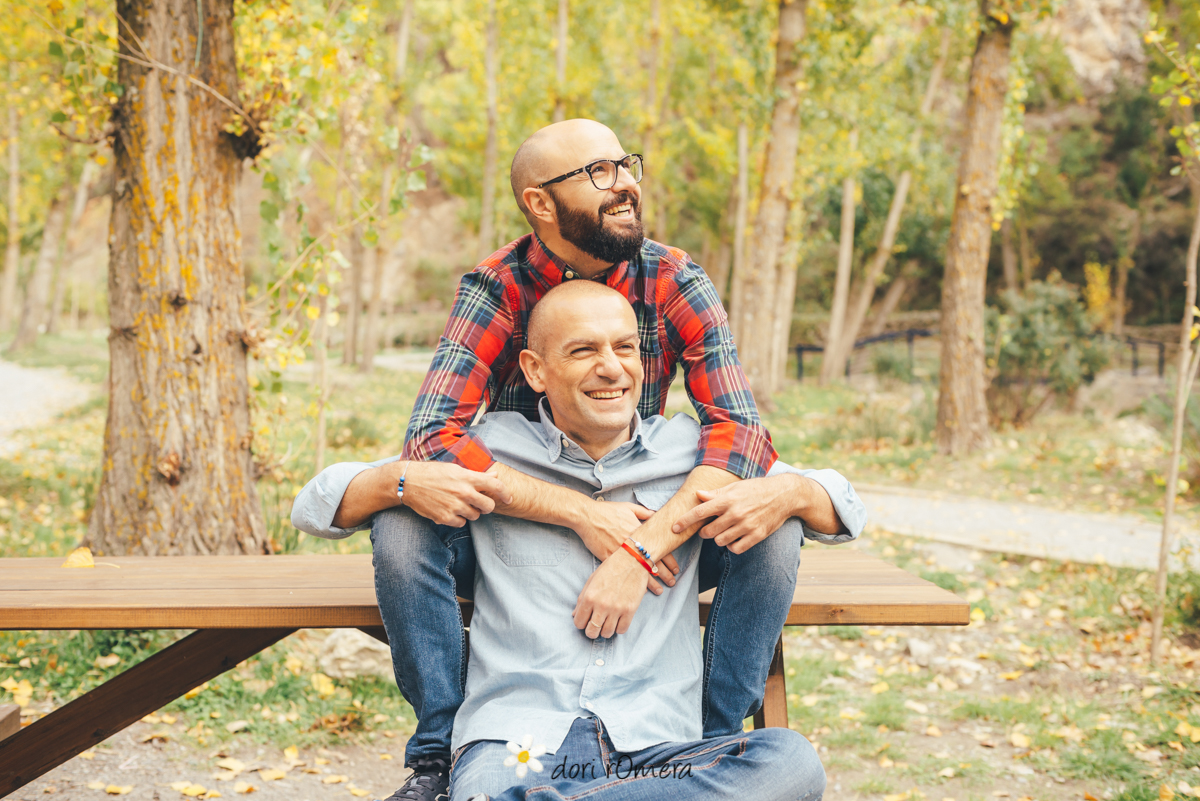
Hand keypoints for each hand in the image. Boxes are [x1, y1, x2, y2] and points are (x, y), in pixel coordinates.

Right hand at [402, 461, 511, 527]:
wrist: (409, 482)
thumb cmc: (433, 473)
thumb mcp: (456, 468)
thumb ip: (477, 475)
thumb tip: (495, 475)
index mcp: (467, 477)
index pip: (495, 485)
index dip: (505, 493)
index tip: (509, 498)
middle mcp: (463, 492)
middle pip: (488, 506)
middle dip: (486, 506)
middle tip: (479, 503)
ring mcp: (455, 506)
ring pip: (475, 516)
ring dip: (471, 512)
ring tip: (459, 504)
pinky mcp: (445, 517)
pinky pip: (461, 523)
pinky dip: (458, 519)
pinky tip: (450, 510)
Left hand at [573, 549, 649, 638]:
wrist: (632, 560)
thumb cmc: (610, 568)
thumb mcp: (591, 580)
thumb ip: (582, 599)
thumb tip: (574, 615)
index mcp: (589, 597)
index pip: (579, 622)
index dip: (581, 624)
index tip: (585, 621)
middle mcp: (601, 605)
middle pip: (592, 632)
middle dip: (591, 632)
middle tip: (595, 627)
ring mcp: (616, 609)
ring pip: (607, 633)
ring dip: (605, 631)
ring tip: (606, 624)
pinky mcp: (630, 610)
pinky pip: (622, 630)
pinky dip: (618, 629)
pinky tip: (617, 622)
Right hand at [574, 501, 677, 591]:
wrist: (588, 517)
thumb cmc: (608, 511)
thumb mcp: (629, 507)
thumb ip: (644, 513)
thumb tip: (655, 514)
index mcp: (640, 533)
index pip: (661, 549)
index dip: (671, 562)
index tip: (676, 569)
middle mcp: (633, 545)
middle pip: (654, 563)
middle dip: (665, 574)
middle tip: (672, 582)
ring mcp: (621, 553)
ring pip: (640, 572)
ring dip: (651, 583)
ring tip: (659, 591)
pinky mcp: (609, 558)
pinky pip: (623, 574)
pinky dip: (632, 583)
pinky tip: (638, 591)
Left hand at [670, 474, 801, 554]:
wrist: (783, 495)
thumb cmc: (756, 489)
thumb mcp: (735, 487)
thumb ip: (715, 494)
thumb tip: (697, 494)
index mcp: (727, 499)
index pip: (700, 512)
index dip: (685, 521)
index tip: (674, 528)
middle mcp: (735, 513)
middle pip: (708, 532)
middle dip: (704, 532)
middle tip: (710, 527)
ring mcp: (746, 526)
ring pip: (720, 541)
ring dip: (718, 538)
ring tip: (725, 530)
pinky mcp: (756, 536)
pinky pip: (735, 548)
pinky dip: (731, 546)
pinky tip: (734, 538)